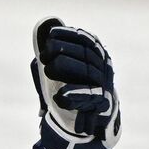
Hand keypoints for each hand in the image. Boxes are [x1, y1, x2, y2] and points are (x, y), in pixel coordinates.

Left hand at [31, 18, 120, 148]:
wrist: (90, 121)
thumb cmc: (73, 89)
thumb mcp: (64, 69)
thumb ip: (56, 51)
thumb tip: (44, 27)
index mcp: (97, 56)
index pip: (86, 39)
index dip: (69, 35)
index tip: (51, 34)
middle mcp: (104, 68)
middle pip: (85, 54)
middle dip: (63, 50)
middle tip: (44, 54)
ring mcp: (104, 85)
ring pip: (87, 72)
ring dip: (66, 68)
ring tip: (47, 69)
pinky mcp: (101, 105)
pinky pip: (89, 97)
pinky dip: (73, 95)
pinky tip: (59, 95)